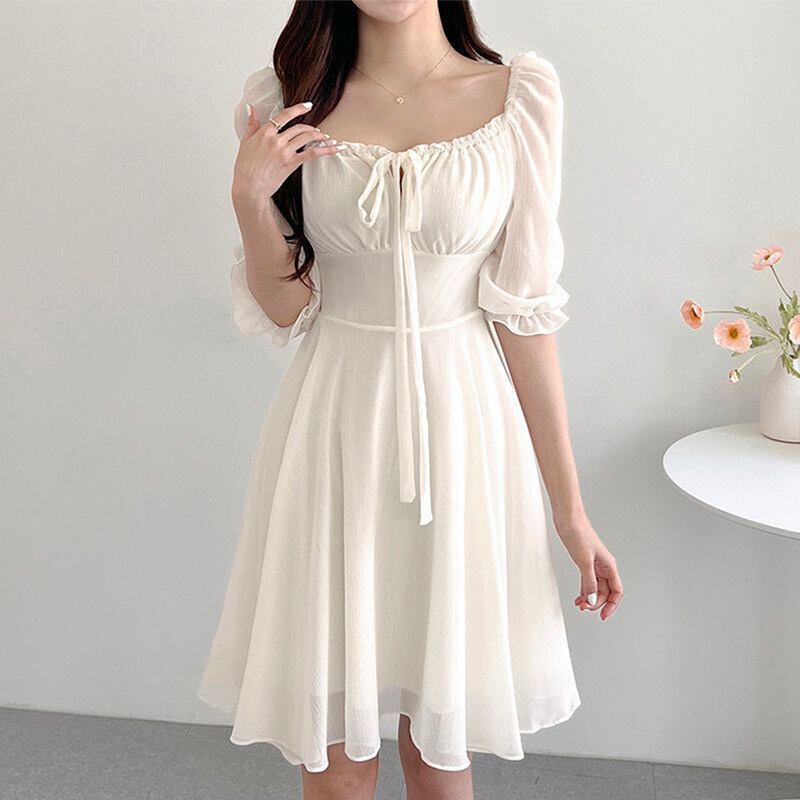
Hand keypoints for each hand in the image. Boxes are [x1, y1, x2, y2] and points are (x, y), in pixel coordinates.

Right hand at [231, 100, 344, 217]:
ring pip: (308, 137)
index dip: (298, 109)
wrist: (249, 187)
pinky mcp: (292, 163)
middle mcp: (277, 139)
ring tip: (326, 138)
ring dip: (320, 136)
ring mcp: (285, 151)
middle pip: (299, 127)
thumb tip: (251, 109)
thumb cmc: (245, 167)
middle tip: (317, 131)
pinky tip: (334, 147)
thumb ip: (251, 124)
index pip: (284, 115)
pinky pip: (312, 153)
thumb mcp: (245, 142)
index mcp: (265, 132)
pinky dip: (325, 149)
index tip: (308, 106)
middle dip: (311, 128)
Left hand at [554, 512, 622, 620]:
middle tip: (584, 608)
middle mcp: (603, 566)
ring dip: (589, 598)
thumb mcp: (584, 561)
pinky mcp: (583, 562)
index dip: (611, 605)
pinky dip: (583, 590)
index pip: (616, 591)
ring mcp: (593, 565)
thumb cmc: (578, 533)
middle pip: (605, 592)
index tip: (603, 615)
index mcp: (609, 566)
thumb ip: (589, 582)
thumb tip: (592, 600)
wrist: (567, 519)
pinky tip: (578, 597)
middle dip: (596, 602)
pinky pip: (587, 581)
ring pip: (595, 588)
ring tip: (579, 605)